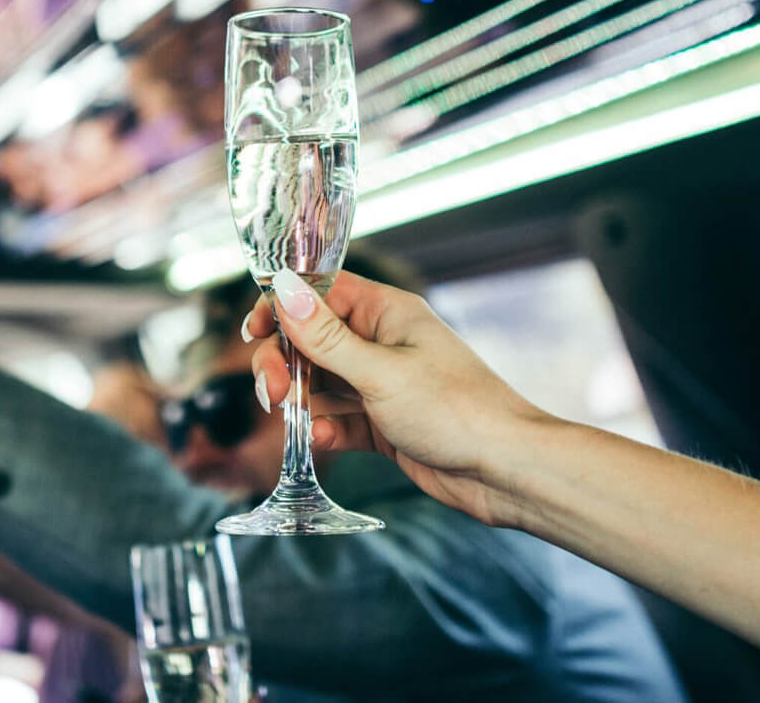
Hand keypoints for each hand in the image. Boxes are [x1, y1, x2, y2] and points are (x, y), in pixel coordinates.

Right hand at [247, 269, 548, 527]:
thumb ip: (325, 337)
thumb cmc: (457, 411)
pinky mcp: (384, 423)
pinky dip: (324, 428)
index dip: (283, 307)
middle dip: (285, 362)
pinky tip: (319, 439)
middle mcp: (383, 343)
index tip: (254, 332)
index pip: (321, 292)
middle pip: (312, 340)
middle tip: (270, 390)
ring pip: (322, 382)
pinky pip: (338, 418)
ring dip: (300, 397)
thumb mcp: (380, 372)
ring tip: (291, 416)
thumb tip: (283, 288)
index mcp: (388, 313)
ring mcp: (383, 385)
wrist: (505, 470)